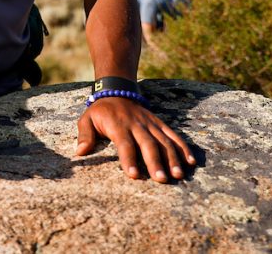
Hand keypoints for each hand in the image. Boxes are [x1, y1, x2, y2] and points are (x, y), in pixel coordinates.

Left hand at [75, 97, 195, 181]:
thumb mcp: (86, 119)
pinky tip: (191, 162)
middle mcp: (137, 124)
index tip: (133, 175)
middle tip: (162, 179)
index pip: (124, 144)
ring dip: (172, 158)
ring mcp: (150, 124)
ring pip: (164, 141)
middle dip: (155, 162)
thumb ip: (84, 135)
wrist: (116, 90)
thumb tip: (80, 153)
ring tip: (178, 175)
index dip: (129, 159)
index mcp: (118, 125)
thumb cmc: (100, 112)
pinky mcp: (160, 124)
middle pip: (148, 144)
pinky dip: (183, 148)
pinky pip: (174, 135)